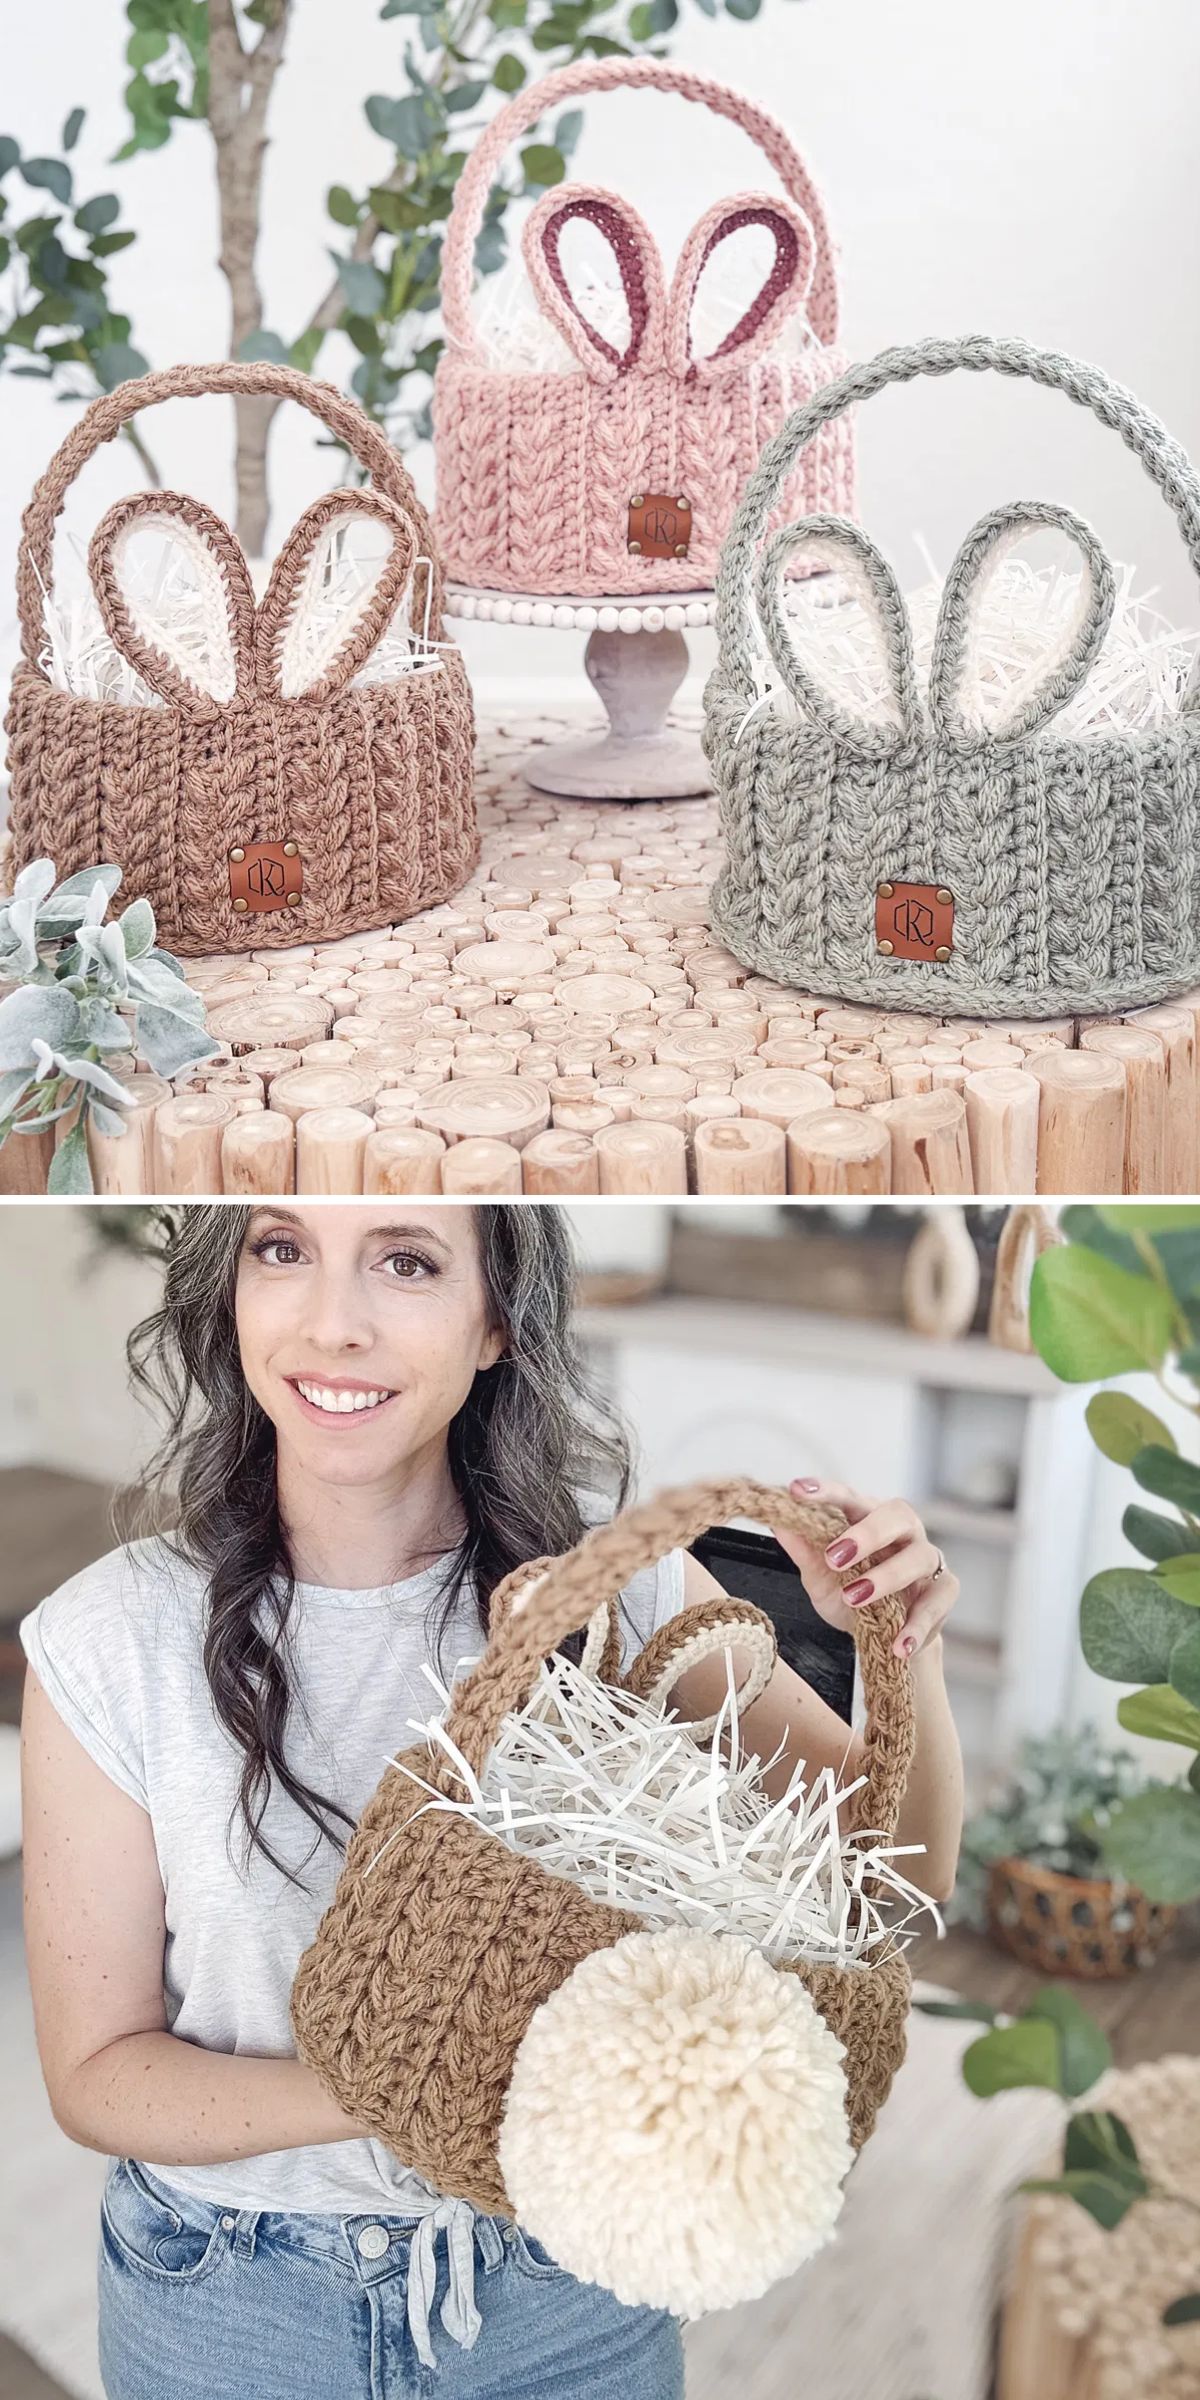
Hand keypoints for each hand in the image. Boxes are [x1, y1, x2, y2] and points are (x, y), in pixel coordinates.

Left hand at [772, 1477, 959, 1659]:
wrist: (886, 1640)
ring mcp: (928, 1559)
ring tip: (855, 1598)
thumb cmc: (853, 1598)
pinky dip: (917, 1624)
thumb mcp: (822, 1579)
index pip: (849, 1497)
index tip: (796, 1490)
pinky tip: (899, 1644)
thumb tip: (777, 1523)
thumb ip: (804, 1552)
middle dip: (866, 1533)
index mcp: (869, 1518)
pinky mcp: (944, 1591)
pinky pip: (936, 1602)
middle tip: (835, 1556)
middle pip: (895, 1515)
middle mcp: (903, 1531)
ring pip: (917, 1557)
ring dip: (886, 1577)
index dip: (826, 1492)